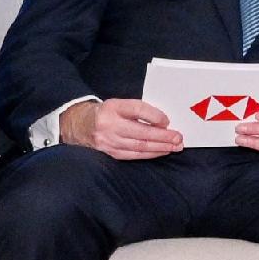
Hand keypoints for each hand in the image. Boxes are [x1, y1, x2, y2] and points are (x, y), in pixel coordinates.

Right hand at [61, 97, 181, 161]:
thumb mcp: (120, 104)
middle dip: (162, 137)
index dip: (155, 116)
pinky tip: (161, 152)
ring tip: (175, 147)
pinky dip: (149, 154)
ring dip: (159, 147)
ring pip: (138, 146)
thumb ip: (139, 110)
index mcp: (113, 107)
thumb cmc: (107, 112)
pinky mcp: (108, 152)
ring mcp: (108, 141)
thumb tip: (163, 122)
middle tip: (178, 138)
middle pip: (140, 132)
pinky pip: (132, 155)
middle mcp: (109, 124)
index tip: (168, 121)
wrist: (79, 124)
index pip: (137, 110)